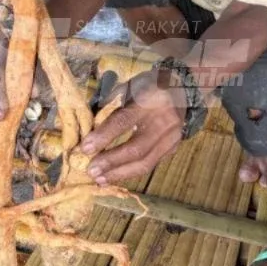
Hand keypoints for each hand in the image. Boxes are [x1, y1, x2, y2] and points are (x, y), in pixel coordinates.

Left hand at [79, 67, 188, 184]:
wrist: (182, 88)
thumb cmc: (148, 85)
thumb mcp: (129, 86)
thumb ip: (111, 106)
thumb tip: (90, 131)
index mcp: (149, 99)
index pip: (124, 120)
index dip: (104, 136)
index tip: (85, 148)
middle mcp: (164, 119)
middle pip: (136, 148)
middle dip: (111, 162)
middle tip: (90, 171)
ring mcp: (172, 136)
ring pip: (145, 162)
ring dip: (120, 173)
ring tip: (100, 179)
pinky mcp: (173, 148)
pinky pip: (150, 164)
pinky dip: (131, 172)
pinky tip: (115, 177)